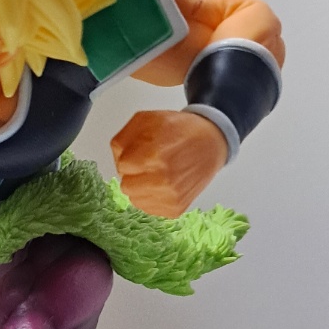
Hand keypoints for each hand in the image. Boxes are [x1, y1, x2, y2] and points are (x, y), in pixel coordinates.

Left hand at [111, 110, 227, 217]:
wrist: (211, 143)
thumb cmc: (179, 129)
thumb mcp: (146, 119)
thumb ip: (122, 138)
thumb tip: (117, 161)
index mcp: (155, 156)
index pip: (122, 166)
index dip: (130, 157)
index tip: (143, 152)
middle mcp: (163, 180)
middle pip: (125, 185)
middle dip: (133, 173)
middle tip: (150, 163)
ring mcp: (170, 197)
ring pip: (134, 199)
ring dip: (141, 187)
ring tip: (157, 173)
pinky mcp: (175, 209)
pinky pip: (148, 209)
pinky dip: (152, 197)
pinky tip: (163, 184)